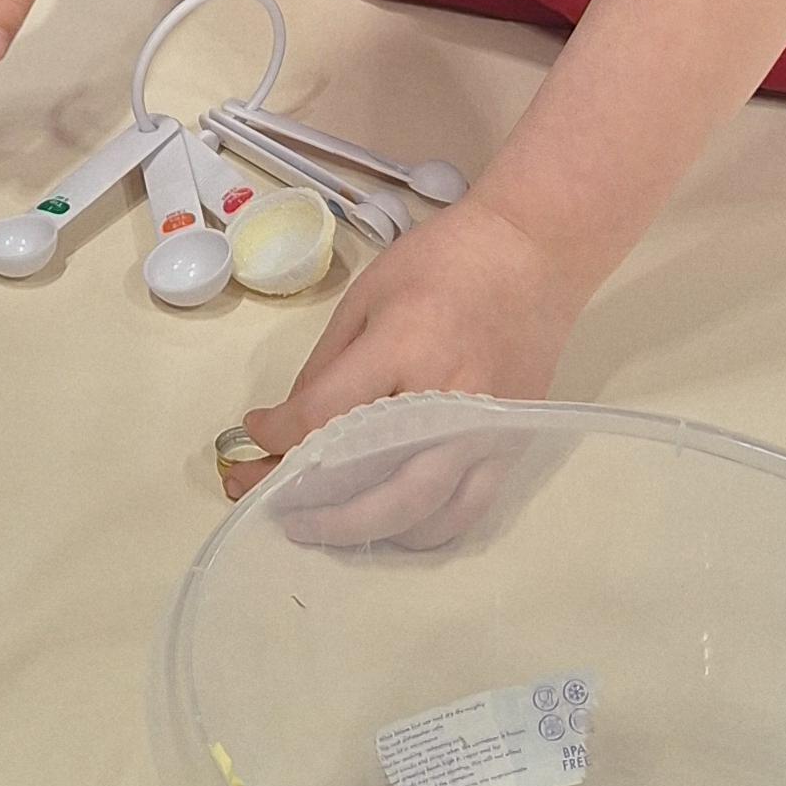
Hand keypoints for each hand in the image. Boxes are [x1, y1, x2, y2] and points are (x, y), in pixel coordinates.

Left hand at [218, 196, 585, 531]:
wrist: (533, 253)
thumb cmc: (443, 263)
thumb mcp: (366, 295)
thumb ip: (327, 366)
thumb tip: (291, 427)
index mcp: (404, 347)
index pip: (323, 415)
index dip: (276, 435)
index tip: (253, 434)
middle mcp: (446, 401)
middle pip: (372, 485)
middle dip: (312, 506)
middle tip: (273, 504)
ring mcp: (483, 432)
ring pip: (418, 513)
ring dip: (360, 531)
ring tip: (322, 525)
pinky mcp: (509, 446)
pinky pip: (464, 512)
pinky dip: (420, 531)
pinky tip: (387, 526)